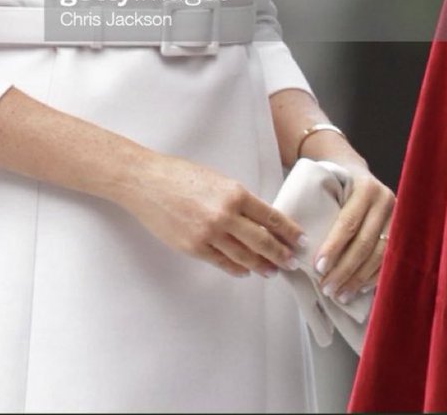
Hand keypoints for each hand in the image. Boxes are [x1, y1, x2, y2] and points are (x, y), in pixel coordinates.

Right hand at [120, 152, 307, 277]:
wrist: (146, 182)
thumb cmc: (180, 175)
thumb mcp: (216, 180)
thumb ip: (237, 199)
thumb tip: (258, 219)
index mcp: (234, 193)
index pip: (271, 217)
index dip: (289, 231)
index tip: (300, 240)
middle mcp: (225, 215)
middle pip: (263, 241)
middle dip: (281, 254)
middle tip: (292, 262)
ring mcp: (209, 234)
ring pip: (244, 257)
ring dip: (261, 265)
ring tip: (272, 270)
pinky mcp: (194, 247)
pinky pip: (222, 262)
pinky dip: (236, 268)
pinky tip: (245, 270)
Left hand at [310, 164, 393, 301]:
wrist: (357, 169)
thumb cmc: (334, 182)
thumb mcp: (326, 184)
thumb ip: (318, 206)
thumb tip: (294, 243)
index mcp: (366, 188)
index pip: (348, 223)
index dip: (333, 248)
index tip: (318, 268)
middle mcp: (386, 201)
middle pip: (365, 243)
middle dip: (345, 270)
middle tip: (327, 288)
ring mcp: (398, 218)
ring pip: (379, 256)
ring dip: (358, 279)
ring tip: (340, 294)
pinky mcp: (403, 232)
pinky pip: (388, 261)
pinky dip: (372, 277)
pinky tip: (357, 289)